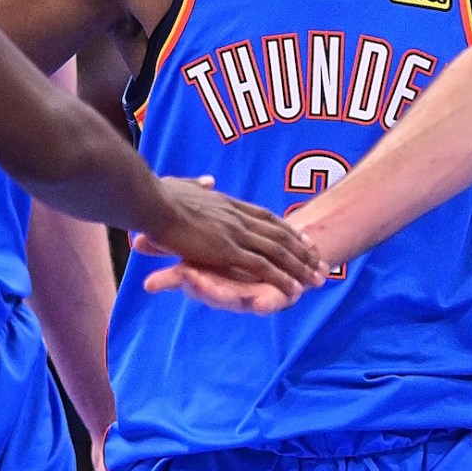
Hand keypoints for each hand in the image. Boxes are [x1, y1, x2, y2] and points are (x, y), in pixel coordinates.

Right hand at [128, 177, 325, 312]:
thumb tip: (208, 180)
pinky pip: (262, 267)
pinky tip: (296, 289)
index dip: (285, 227)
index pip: (265, 216)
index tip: (301, 235)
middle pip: (279, 233)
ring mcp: (235, 233)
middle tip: (320, 258)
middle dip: (302, 248)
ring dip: (300, 266)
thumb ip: (199, 185)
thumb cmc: (158, 194)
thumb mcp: (184, 184)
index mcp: (228, 204)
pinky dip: (281, 278)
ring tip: (319, 278)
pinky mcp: (227, 250)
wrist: (151, 201)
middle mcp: (237, 217)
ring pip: (278, 251)